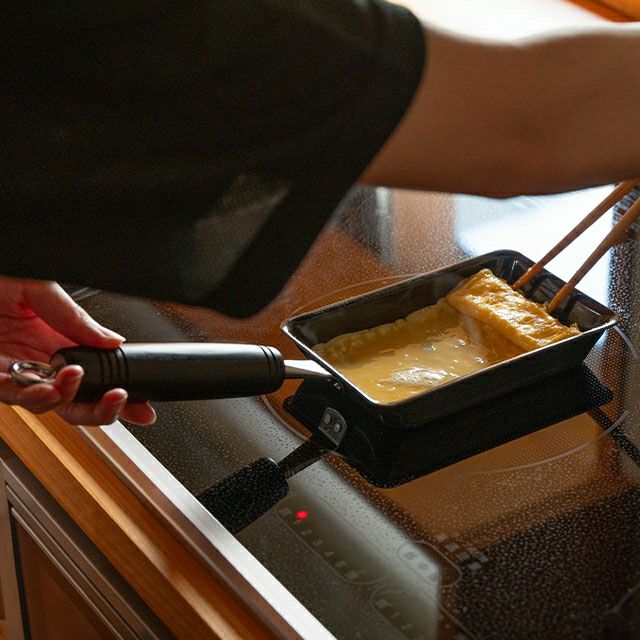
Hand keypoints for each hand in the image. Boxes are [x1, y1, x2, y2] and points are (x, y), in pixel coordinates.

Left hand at [0, 276, 155, 425]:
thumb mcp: (43, 290)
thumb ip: (78, 319)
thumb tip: (113, 341)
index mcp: (57, 342)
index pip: (95, 377)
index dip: (118, 395)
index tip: (143, 407)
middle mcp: (38, 363)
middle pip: (76, 403)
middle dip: (102, 410)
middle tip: (120, 400)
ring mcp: (13, 372)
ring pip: (47, 406)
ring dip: (67, 397)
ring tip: (75, 377)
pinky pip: (10, 396)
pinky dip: (31, 395)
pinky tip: (45, 386)